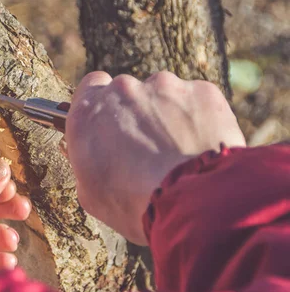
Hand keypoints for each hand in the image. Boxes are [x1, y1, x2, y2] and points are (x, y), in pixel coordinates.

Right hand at [65, 71, 245, 244]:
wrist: (193, 204)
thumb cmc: (136, 205)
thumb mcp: (91, 193)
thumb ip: (87, 161)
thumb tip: (91, 155)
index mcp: (88, 112)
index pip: (91, 86)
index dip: (103, 105)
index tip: (112, 122)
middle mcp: (122, 90)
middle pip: (129, 91)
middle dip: (138, 113)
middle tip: (149, 148)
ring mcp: (164, 87)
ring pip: (165, 94)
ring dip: (169, 115)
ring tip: (180, 152)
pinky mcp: (201, 91)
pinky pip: (198, 101)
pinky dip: (200, 118)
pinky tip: (203, 146)